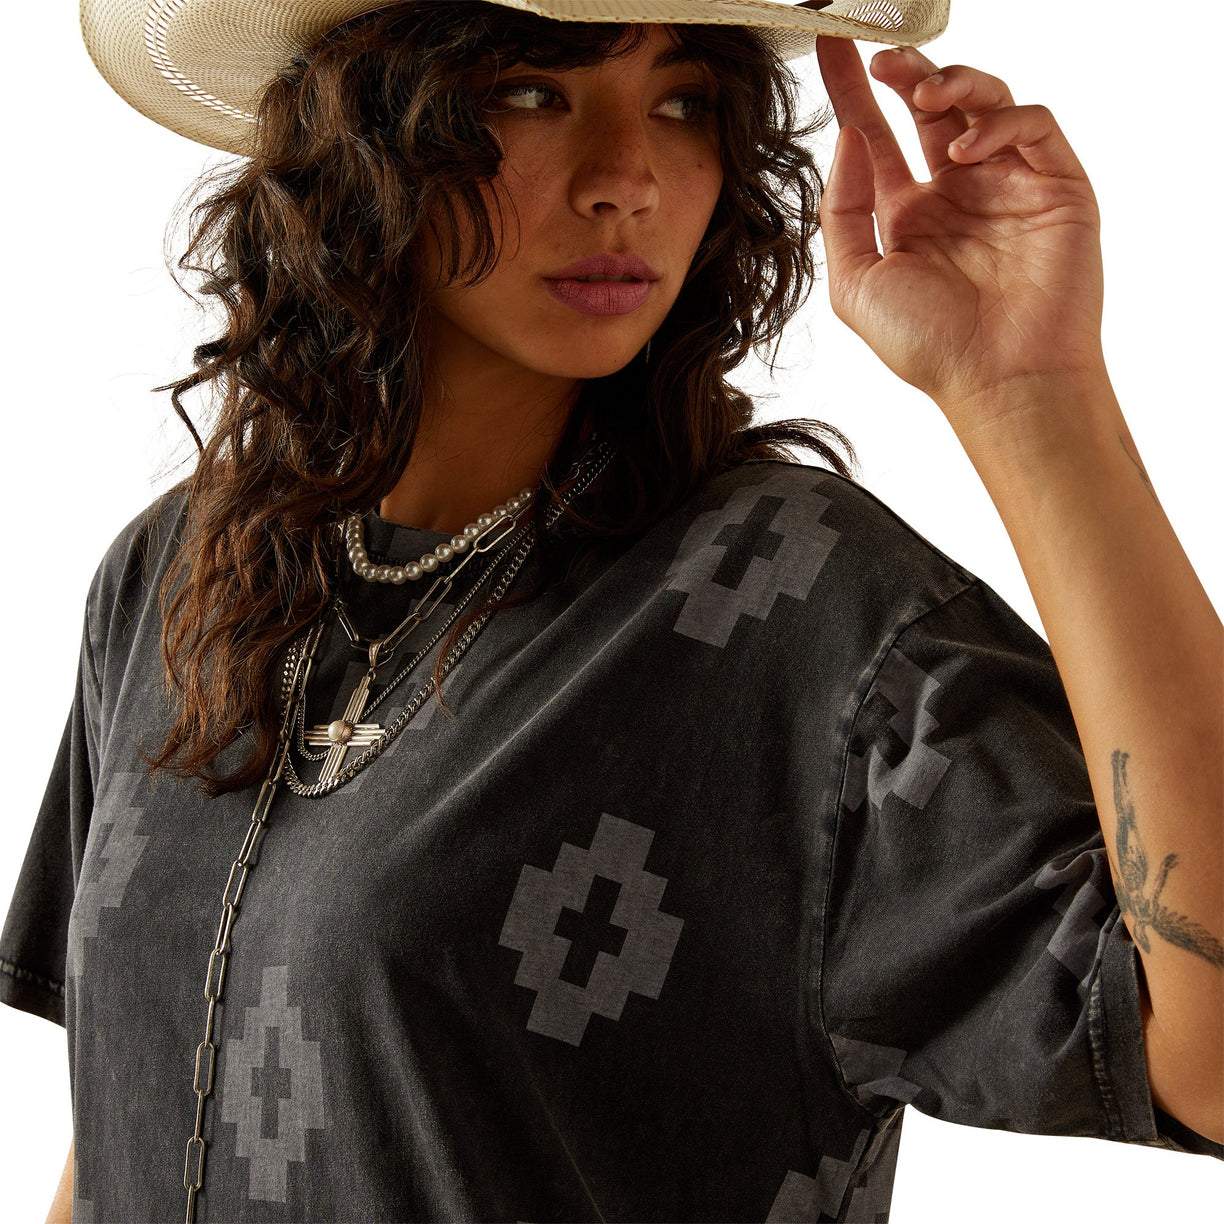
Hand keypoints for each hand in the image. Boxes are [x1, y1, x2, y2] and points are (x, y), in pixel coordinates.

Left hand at [815, 35, 1106, 430]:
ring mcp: (1006, 186)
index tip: (832, 47)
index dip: (854, 91)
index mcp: (908, 216)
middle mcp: (956, 194)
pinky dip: (999, 122)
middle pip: (931, 107)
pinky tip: (964, 151)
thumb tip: (847, 140)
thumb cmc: (930, 346)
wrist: (1000, 380)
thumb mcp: (857, 283)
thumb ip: (842, 211)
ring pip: (985, 102)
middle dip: (906, 71)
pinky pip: (1032, 125)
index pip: (877, 137)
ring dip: (951, 84)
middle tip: (880, 55)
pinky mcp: (1054, 186)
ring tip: (921, 95)